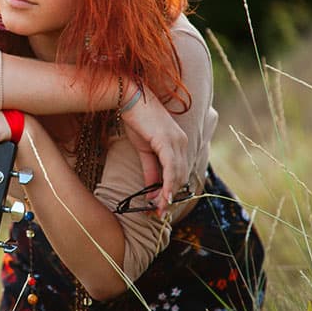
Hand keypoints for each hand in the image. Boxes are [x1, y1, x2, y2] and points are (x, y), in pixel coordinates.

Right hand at [120, 87, 187, 215]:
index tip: (160, 207)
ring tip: (157, 210)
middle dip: (169, 197)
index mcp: (178, 143)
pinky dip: (167, 185)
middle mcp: (182, 142)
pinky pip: (170, 168)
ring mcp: (176, 141)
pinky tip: (161, 197)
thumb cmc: (135, 119)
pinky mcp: (167, 141)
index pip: (178, 173)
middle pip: (180, 177)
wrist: (129, 97)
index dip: (170, 192)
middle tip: (157, 213)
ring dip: (167, 195)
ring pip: (177, 175)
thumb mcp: (143, 149)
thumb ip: (150, 168)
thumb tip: (151, 189)